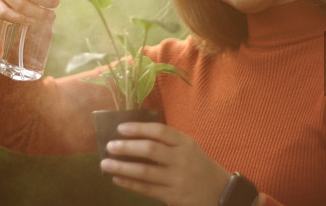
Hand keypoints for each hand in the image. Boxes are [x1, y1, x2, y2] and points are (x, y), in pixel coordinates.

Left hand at [100, 122, 231, 205]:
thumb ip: (167, 142)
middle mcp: (182, 159)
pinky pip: (147, 188)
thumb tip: (132, 138)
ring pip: (145, 171)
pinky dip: (130, 183)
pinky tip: (117, 178)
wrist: (220, 191)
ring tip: (105, 163)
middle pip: (150, 150)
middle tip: (109, 146)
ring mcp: (178, 178)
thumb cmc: (197, 165)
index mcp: (185, 143)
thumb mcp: (188, 148)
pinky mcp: (174, 195)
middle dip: (127, 147)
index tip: (120, 128)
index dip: (138, 128)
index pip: (159, 131)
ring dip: (122, 167)